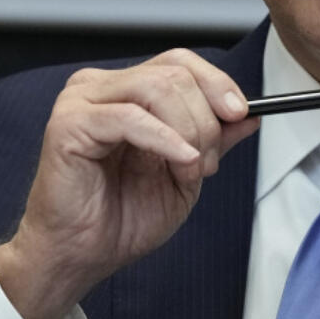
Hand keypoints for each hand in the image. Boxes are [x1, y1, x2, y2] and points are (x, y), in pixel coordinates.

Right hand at [0, 49, 258, 318]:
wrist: (81, 256)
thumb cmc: (121, 218)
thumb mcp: (185, 174)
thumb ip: (214, 141)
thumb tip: (249, 115)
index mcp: (125, 91)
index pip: (178, 62)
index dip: (216, 84)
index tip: (241, 113)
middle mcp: (101, 87)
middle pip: (173, 73)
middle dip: (205, 118)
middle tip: (209, 160)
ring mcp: (82, 100)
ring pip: (156, 88)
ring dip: (188, 130)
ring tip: (190, 166)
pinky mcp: (70, 123)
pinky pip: (129, 117)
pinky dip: (164, 139)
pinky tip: (180, 161)